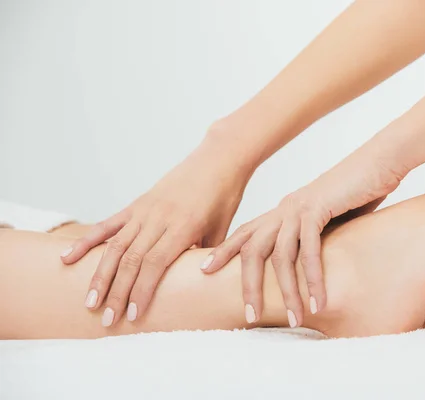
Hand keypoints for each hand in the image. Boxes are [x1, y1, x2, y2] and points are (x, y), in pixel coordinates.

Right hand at [61, 133, 252, 325]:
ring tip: (90, 301)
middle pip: (131, 259)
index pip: (156, 264)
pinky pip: (107, 225)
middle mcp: (159, 218)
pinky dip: (87, 241)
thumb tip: (194, 283)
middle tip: (108, 320)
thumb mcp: (222, 229)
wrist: (218, 160)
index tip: (133, 314)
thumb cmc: (224, 197)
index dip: (142, 290)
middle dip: (118, 292)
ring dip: (100, 275)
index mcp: (184, 226)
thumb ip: (205, 256)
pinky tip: (68, 258)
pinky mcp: (136, 204)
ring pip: (115, 246)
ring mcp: (144, 210)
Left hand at [202, 142, 405, 326]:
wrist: (379, 162)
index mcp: (282, 211)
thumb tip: (311, 265)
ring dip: (287, 291)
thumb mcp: (328, 220)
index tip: (205, 270)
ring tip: (294, 319)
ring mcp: (299, 209)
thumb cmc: (356, 193)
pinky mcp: (319, 209)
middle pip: (252, 249)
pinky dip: (314, 278)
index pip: (245, 233)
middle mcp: (284, 209)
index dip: (224, 251)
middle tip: (248, 315)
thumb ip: (314, 239)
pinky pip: (310, 250)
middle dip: (247, 284)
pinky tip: (319, 301)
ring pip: (280, 255)